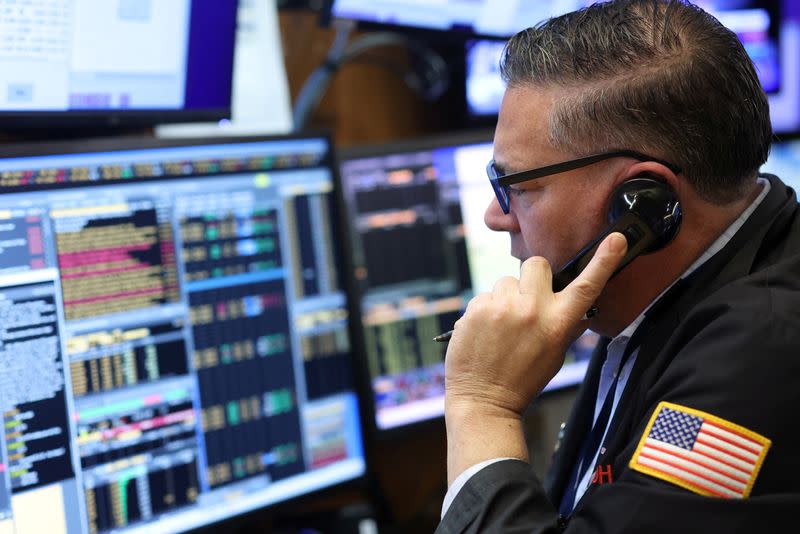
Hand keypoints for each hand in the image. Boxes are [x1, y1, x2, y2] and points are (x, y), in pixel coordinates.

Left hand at [444, 232, 628, 417]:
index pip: (586, 286)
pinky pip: (484, 296)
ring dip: (505, 298)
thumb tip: (577, 306)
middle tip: (526, 301)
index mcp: (558, 323)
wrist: (483, 400)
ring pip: (506, 281)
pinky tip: (484, 333)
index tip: (616, 239)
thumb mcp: (555, 354)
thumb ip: (565, 325)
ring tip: (501, 327)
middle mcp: (532, 310)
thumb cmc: (522, 379)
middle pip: (536, 264)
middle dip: (532, 277)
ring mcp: (502, 307)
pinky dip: (484, 311)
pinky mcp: (476, 308)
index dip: (604, 261)